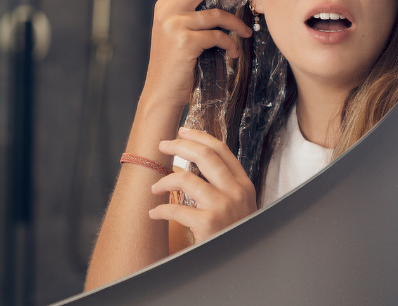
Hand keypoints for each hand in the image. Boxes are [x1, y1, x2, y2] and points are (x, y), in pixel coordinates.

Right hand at [138, 0, 254, 120]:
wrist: (162, 92)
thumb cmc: (177, 63)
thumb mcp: (179, 31)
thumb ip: (192, 12)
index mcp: (165, 3)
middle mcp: (166, 10)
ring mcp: (174, 25)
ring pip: (216, 14)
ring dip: (237, 24)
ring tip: (246, 33)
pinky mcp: (184, 42)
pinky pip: (217, 35)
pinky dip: (230, 43)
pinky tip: (233, 52)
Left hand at [149, 127, 256, 242]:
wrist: (238, 265)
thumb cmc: (232, 234)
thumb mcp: (239, 205)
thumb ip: (225, 184)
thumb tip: (197, 160)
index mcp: (243, 184)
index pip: (221, 149)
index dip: (199, 137)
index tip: (182, 131)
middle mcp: (235, 192)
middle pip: (204, 156)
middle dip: (179, 146)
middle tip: (162, 145)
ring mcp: (222, 207)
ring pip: (186, 178)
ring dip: (165, 180)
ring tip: (155, 188)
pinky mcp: (207, 224)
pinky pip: (175, 209)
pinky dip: (160, 210)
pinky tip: (154, 214)